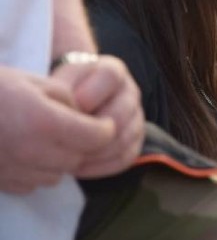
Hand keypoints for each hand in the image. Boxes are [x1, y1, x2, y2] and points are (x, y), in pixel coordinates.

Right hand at [0, 66, 114, 192]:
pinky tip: (26, 149)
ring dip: (61, 158)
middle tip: (77, 128)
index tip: (104, 122)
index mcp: (44, 122)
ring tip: (47, 136)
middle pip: (78, 159)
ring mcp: (13, 170)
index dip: (105, 129)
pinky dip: (38, 169)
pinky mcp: (0, 182)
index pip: (96, 137)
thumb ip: (68, 100)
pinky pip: (33, 182)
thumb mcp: (35, 82)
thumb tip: (85, 117)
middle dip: (83, 145)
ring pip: (57, 174)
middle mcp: (30, 151)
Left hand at [51, 56, 143, 177]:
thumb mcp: (59, 79)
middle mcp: (129, 91)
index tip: (64, 112)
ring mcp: (135, 116)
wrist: (73, 101)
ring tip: (68, 159)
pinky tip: (80, 169)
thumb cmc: (63, 88)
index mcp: (112, 70)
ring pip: (123, 139)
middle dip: (90, 134)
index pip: (110, 78)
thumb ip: (61, 86)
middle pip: (119, 115)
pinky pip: (126, 157)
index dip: (86, 96)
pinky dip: (102, 167)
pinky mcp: (135, 139)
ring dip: (94, 154)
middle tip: (64, 145)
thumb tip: (66, 107)